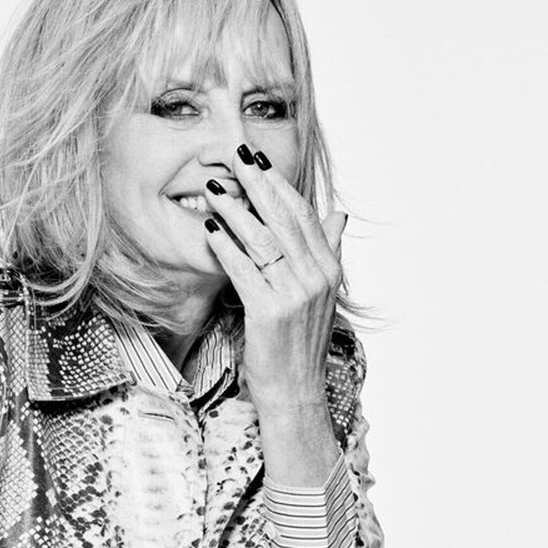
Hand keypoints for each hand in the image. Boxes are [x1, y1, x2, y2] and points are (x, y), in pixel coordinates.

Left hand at [202, 143, 347, 415]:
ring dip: (236, 210)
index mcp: (329, 270)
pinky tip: (211, 229)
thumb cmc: (299, 343)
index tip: (259, 158)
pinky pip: (243, 270)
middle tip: (235, 155)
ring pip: (262, 240)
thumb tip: (337, 215)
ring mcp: (295, 295)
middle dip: (257, 184)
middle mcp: (316, 278)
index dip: (280, 184)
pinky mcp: (269, 312)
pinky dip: (225, 246)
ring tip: (216, 188)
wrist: (295, 391)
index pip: (304, 215)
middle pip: (283, 219)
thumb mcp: (321, 295)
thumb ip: (327, 251)